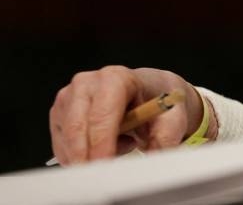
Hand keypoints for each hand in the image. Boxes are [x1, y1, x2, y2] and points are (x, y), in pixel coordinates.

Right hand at [49, 66, 209, 164]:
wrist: (152, 92)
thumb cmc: (160, 101)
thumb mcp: (173, 118)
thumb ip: (165, 138)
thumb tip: (154, 159)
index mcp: (116, 78)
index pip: (101, 115)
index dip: (102, 144)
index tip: (106, 165)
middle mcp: (88, 83)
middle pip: (78, 128)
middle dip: (90, 156)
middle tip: (106, 173)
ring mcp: (70, 96)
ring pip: (69, 140)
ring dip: (91, 153)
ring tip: (123, 141)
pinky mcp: (60, 113)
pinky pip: (63, 146)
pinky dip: (82, 153)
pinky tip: (106, 142)